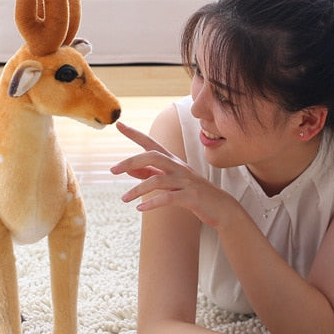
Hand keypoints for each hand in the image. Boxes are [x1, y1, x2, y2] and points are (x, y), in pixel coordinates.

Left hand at [110, 121, 236, 227]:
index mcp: (172, 161)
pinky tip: (140, 209)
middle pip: (153, 156)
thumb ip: (149, 173)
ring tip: (124, 199)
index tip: (119, 124)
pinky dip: (153, 203)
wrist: (221, 207)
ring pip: (158, 179)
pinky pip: (169, 198)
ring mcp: (185, 181)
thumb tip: (128, 168)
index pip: (151, 143)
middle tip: (113, 170)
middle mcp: (178, 167)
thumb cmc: (192, 192)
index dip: (135, 134)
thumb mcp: (170, 181)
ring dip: (138, 189)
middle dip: (131, 161)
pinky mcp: (191, 197)